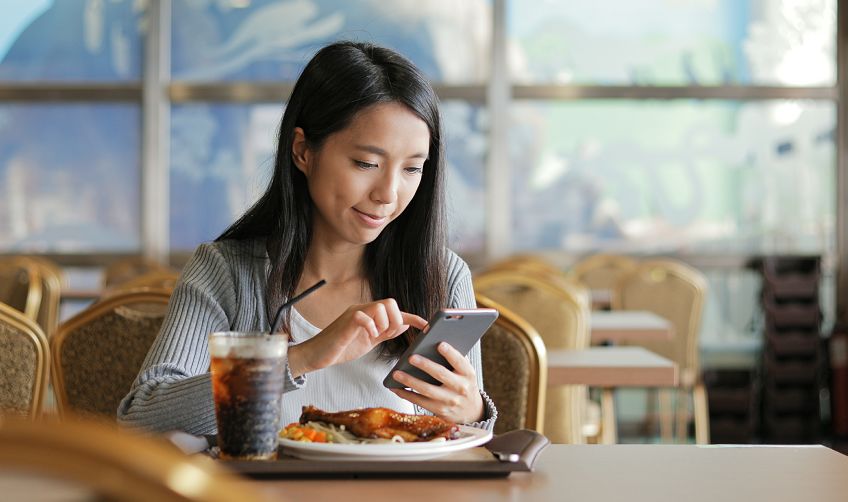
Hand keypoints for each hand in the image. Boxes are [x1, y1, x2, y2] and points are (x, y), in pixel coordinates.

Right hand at [288, 299, 426, 376]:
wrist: (316, 355)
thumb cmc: (341, 348)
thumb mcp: (369, 341)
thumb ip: (385, 333)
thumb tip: (404, 326)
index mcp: (370, 314)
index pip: (395, 311)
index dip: (412, 317)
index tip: (427, 326)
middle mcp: (363, 310)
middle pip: (391, 303)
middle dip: (396, 321)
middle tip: (387, 336)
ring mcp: (354, 313)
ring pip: (381, 306)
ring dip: (385, 324)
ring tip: (375, 336)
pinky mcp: (346, 321)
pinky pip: (365, 316)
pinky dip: (371, 327)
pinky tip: (368, 336)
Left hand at [389, 342, 484, 423]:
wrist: (471, 411)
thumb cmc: (463, 384)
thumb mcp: (465, 373)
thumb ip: (454, 360)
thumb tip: (433, 343)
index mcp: (468, 374)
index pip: (460, 362)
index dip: (450, 353)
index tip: (440, 344)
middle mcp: (461, 388)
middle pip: (441, 374)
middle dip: (425, 365)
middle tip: (411, 357)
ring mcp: (450, 401)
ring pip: (427, 390)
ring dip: (410, 381)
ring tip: (397, 373)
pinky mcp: (440, 410)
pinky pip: (420, 402)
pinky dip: (407, 394)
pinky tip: (396, 388)